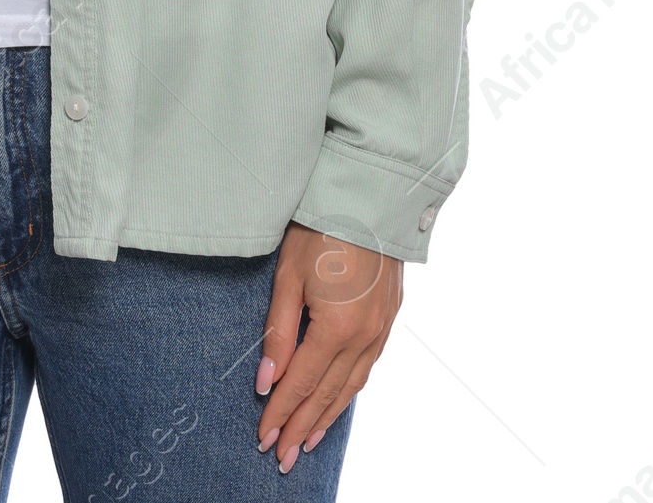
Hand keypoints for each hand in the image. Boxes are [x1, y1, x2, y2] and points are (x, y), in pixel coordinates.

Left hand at [255, 223, 402, 472]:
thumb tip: (267, 380)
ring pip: (352, 386)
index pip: (302, 383)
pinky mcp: (389, 316)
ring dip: (328, 416)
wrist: (370, 195)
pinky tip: (339, 399)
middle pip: (328, 394)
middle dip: (302, 426)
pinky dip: (349, 390)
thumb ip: (279, 331)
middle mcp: (365, 336)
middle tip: (282, 457)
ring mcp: (382, 328)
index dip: (281, 412)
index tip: (264, 438)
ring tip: (308, 441)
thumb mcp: (288, 275)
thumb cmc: (321, 227)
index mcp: (337, 328)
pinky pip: (368, 366)